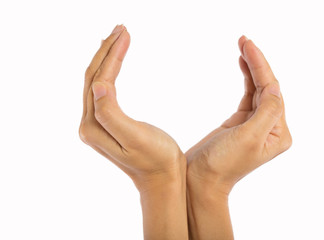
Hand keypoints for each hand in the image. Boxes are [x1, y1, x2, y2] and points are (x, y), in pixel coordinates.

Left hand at [79, 25, 187, 238]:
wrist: (163, 180)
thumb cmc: (156, 160)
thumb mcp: (134, 137)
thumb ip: (110, 113)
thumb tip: (96, 84)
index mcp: (93, 125)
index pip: (98, 80)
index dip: (111, 54)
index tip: (125, 32)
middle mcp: (90, 124)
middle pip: (94, 78)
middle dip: (107, 50)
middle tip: (121, 28)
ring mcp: (98, 125)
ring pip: (98, 83)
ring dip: (108, 59)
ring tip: (120, 38)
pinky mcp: (108, 125)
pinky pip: (106, 92)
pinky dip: (111, 73)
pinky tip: (115, 65)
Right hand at [186, 36, 291, 239]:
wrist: (201, 180)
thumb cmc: (223, 164)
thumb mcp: (249, 138)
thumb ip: (266, 112)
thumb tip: (275, 88)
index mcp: (278, 133)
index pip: (273, 92)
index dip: (261, 67)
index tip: (247, 46)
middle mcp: (271, 128)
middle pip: (267, 88)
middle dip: (257, 63)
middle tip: (244, 40)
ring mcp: (255, 124)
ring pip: (258, 89)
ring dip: (252, 68)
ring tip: (243, 46)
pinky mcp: (240, 122)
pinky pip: (248, 95)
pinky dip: (246, 79)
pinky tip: (242, 65)